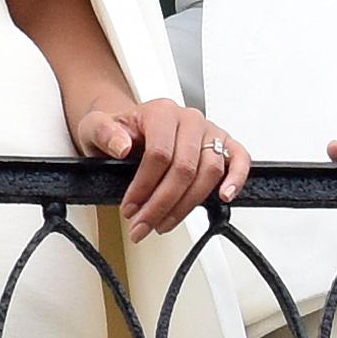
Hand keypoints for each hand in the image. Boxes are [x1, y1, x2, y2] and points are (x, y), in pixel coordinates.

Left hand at [73, 94, 250, 238]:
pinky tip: (224, 197)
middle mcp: (189, 119)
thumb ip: (104, 132)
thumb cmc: (118, 131)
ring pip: (210, 172)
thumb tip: (122, 146)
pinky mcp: (224, 144)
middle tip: (143, 225)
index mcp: (161, 112)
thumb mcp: (95, 128)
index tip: (130, 209)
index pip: (160, 154)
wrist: (131, 128)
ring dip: (188, 205)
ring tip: (164, 223)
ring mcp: (209, 132)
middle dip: (162, 204)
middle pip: (184, 168)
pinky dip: (237, 178)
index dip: (144, 187)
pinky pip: (240, 159)